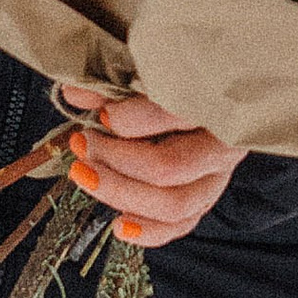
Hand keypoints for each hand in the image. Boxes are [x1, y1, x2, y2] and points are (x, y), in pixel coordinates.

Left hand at [54, 82, 242, 251]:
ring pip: (175, 203)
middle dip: (116, 160)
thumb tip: (74, 94)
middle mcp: (223, 142)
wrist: (213, 84)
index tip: (101, 116)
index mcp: (215, 99)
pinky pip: (182, 225)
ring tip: (85, 174)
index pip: (174, 115)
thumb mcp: (148, 66)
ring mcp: (218, 174)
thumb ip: (114, 80)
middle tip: (82, 143)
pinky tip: (119, 226)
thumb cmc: (177, 69)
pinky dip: (150, 231)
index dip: (131, 119)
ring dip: (122, 194)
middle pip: (169, 167)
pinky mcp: (207, 196)